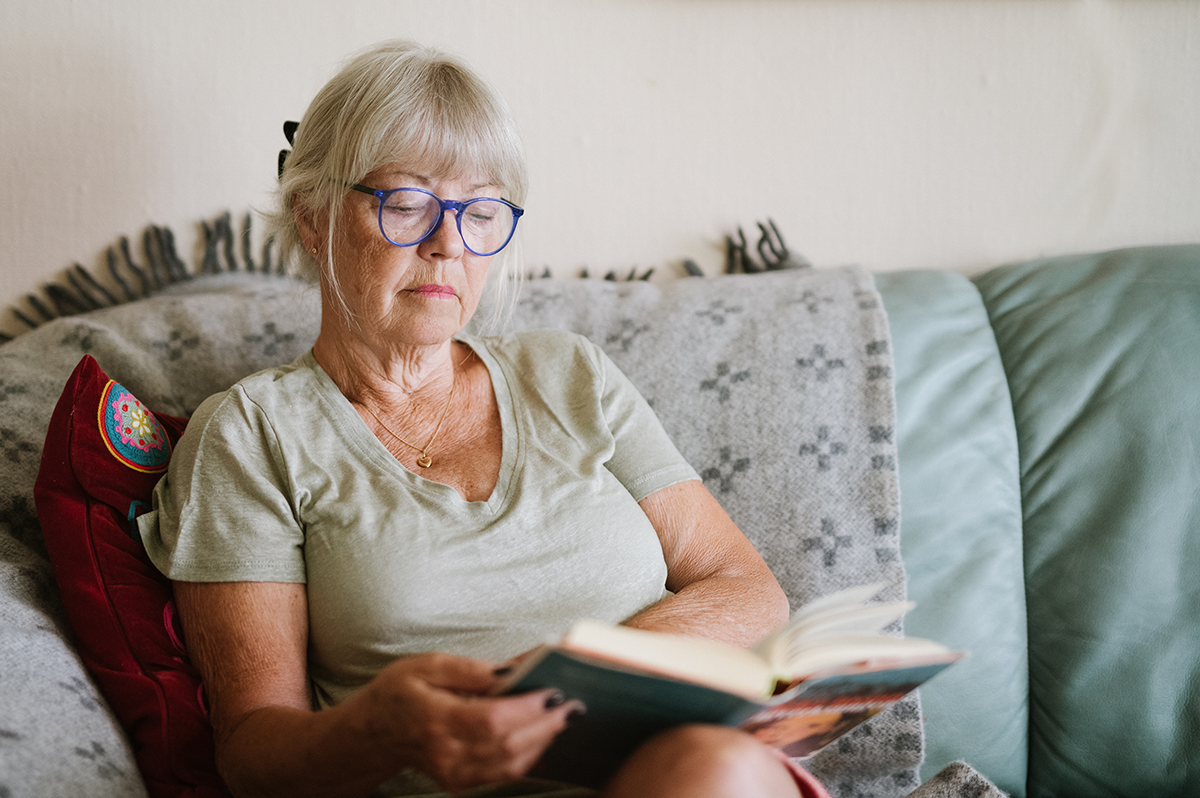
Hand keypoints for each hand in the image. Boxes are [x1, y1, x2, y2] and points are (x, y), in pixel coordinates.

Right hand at [353, 653, 576, 790]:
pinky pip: (502, 774)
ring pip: (510, 764)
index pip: (491, 720)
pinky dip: (527, 755)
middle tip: (570, 704)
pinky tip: (541, 736)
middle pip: (507, 745)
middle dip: (545, 724)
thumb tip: (513, 669)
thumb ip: (470, 669)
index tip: (553, 691)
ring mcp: (452, 773)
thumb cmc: (396, 694)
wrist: (370, 734)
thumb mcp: (426, 665)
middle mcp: (444, 753)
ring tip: (562, 716)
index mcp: (434, 719)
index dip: (527, 708)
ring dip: (542, 740)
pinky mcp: (459, 782)